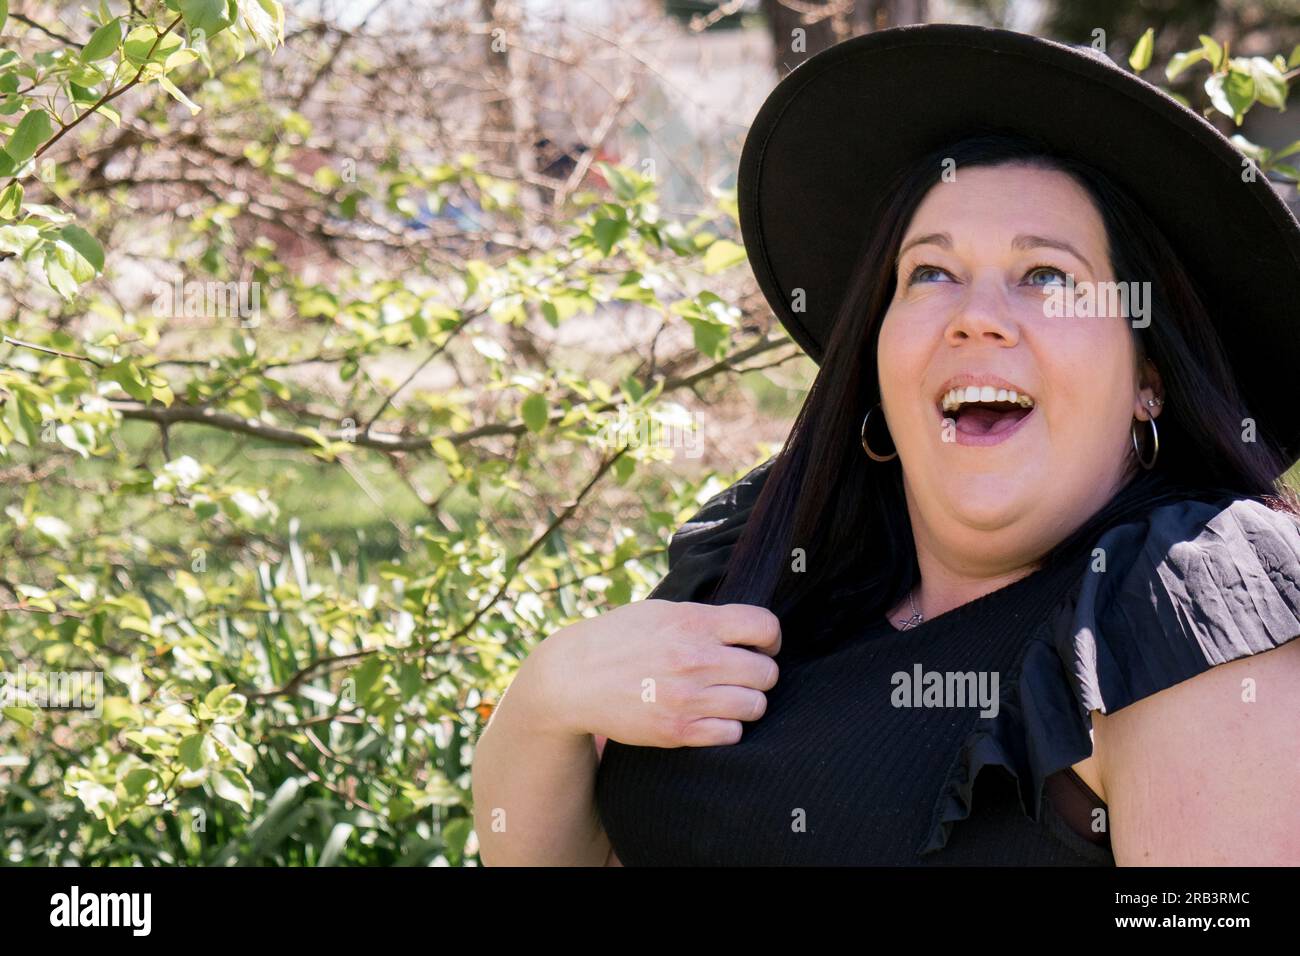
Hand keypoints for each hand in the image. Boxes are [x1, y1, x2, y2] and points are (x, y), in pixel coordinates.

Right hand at [532, 599, 780, 747]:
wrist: (573, 678)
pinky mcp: (678, 729)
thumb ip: (702, 618)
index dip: (770, 639)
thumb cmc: (618, 639)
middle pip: (767, 672)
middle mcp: (696, 658)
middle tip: (741, 676)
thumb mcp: (660, 612)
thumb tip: (744, 627)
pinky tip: (711, 718)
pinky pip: (732, 734)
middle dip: (760, 674)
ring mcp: (688, 697)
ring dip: (746, 702)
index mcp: (694, 622)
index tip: (759, 646)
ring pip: (755, 705)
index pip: (765, 626)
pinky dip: (728, 728)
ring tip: (726, 697)